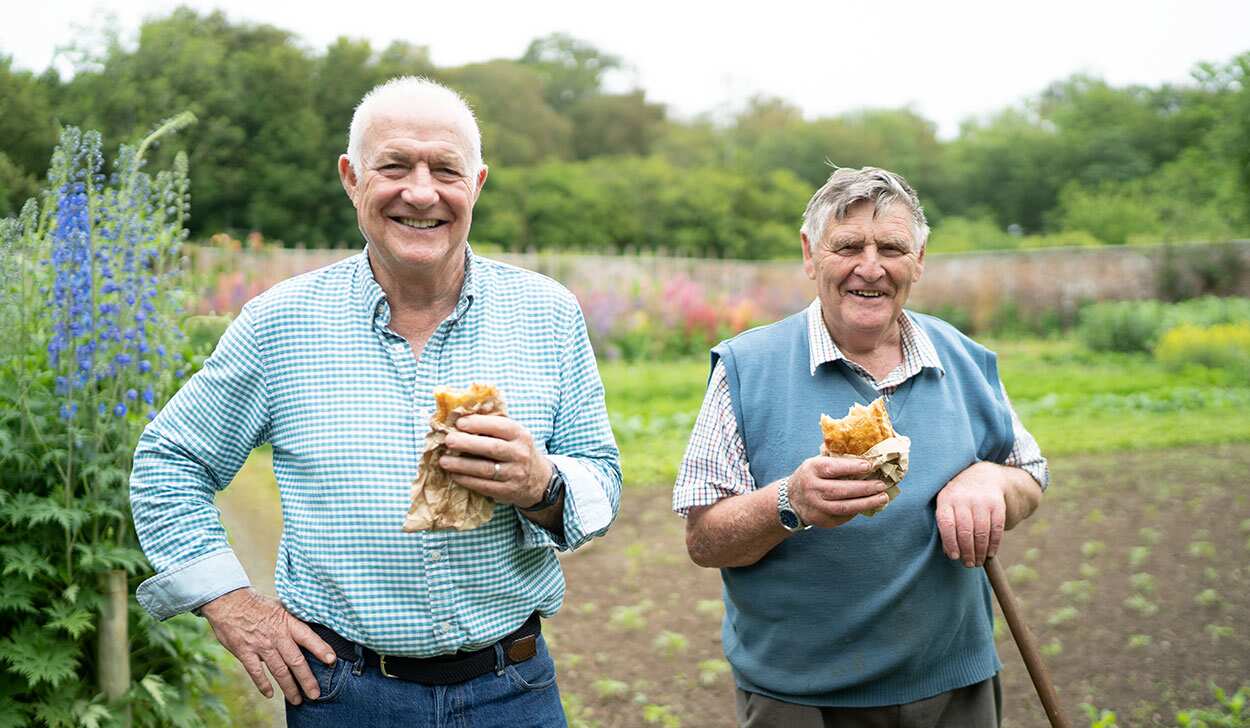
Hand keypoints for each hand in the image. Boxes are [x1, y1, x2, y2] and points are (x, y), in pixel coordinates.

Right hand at [200, 588, 335, 703]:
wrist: (229, 602)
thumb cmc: (258, 604)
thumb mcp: (281, 606)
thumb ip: (295, 619)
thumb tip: (314, 624)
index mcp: (288, 622)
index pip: (309, 637)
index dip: (321, 649)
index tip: (331, 660)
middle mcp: (277, 636)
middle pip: (296, 661)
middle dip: (307, 680)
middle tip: (315, 695)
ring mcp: (261, 646)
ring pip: (279, 671)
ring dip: (289, 687)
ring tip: (297, 700)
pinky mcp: (245, 653)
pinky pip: (256, 672)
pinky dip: (263, 684)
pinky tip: (270, 694)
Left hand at [439, 414, 551, 508]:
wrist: (539, 480)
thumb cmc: (516, 451)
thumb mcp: (513, 435)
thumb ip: (492, 426)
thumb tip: (460, 416)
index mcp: (520, 435)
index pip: (500, 426)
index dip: (479, 424)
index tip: (459, 423)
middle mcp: (520, 454)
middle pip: (492, 448)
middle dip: (467, 444)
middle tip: (448, 441)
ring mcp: (514, 474)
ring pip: (485, 469)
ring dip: (461, 465)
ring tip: (443, 461)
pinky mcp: (507, 491)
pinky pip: (484, 486)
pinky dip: (466, 480)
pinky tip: (454, 475)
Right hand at [787, 456, 888, 528]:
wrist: (791, 499)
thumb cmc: (812, 476)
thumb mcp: (816, 462)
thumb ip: (836, 459)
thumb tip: (865, 455)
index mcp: (812, 469)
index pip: (832, 468)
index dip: (851, 467)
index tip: (869, 466)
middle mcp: (812, 488)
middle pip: (841, 490)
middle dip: (864, 488)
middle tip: (881, 485)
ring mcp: (816, 506)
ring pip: (845, 507)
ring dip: (867, 503)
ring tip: (883, 498)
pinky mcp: (822, 520)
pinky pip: (843, 516)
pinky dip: (858, 510)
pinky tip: (869, 504)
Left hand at [935, 461, 1006, 567]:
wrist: (983, 476)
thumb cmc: (959, 498)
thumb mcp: (948, 504)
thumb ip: (947, 525)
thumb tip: (949, 553)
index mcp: (946, 499)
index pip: (947, 524)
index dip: (950, 543)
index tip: (954, 557)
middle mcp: (963, 498)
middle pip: (965, 530)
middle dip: (967, 551)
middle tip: (968, 564)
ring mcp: (981, 500)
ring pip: (981, 531)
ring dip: (981, 551)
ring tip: (978, 561)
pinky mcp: (997, 504)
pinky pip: (996, 528)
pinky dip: (994, 544)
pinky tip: (990, 553)